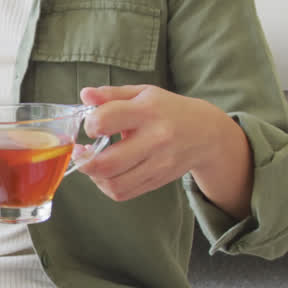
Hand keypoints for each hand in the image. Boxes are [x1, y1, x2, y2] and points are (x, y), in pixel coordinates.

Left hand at [77, 85, 252, 216]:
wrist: (206, 134)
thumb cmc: (168, 110)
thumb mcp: (143, 94)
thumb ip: (112, 94)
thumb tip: (84, 94)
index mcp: (148, 111)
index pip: (106, 120)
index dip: (90, 124)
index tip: (91, 125)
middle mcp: (155, 139)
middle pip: (107, 163)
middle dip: (84, 160)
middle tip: (81, 152)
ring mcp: (158, 164)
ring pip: (113, 184)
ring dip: (94, 177)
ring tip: (93, 163)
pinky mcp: (157, 181)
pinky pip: (122, 193)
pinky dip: (107, 186)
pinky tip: (107, 174)